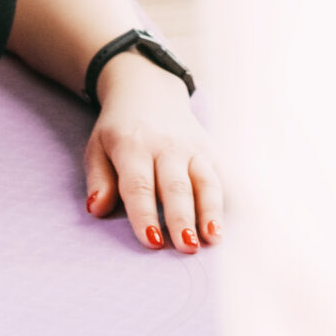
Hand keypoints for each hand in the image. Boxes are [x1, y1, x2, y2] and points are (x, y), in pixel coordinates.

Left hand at [84, 52, 222, 253]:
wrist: (146, 88)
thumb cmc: (119, 129)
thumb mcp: (98, 146)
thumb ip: (99, 179)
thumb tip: (96, 209)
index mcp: (132, 146)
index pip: (139, 185)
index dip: (145, 215)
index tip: (153, 242)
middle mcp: (165, 146)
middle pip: (176, 186)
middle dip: (181, 217)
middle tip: (186, 247)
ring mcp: (191, 146)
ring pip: (205, 180)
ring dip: (211, 210)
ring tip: (213, 237)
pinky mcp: (209, 149)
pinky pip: (223, 174)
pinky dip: (234, 196)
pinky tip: (239, 220)